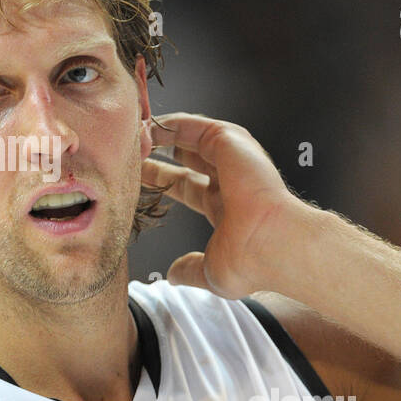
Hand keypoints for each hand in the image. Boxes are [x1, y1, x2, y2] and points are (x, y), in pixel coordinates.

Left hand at [143, 112, 299, 296]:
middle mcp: (229, 179)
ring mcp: (230, 157)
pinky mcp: (228, 140)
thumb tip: (173, 275)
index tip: (136, 179)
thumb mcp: (211, 271)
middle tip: (127, 153)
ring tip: (129, 137)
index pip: (185, 187)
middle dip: (156, 155)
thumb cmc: (252, 262)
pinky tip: (142, 130)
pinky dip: (164, 125)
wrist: (272, 245)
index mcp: (225, 207)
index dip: (160, 181)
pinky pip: (189, 124)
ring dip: (156, 135)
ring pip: (186, 137)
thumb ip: (189, 270)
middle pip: (184, 159)